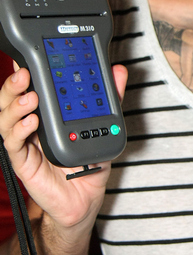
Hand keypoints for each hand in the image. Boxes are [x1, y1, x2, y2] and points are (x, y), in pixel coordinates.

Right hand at [0, 64, 127, 228]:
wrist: (86, 199)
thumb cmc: (89, 164)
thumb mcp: (104, 126)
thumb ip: (110, 98)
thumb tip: (119, 71)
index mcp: (46, 113)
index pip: (30, 87)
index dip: (24, 71)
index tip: (27, 56)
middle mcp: (30, 125)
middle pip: (10, 99)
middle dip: (14, 83)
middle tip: (25, 72)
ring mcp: (25, 142)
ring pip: (5, 118)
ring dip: (14, 104)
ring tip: (30, 97)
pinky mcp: (23, 162)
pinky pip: (14, 144)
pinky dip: (20, 130)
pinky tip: (32, 121)